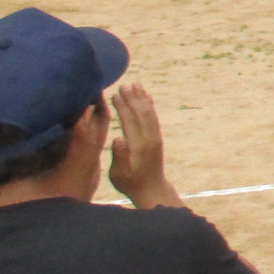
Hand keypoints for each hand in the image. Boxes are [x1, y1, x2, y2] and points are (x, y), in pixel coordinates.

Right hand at [108, 84, 178, 207]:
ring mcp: (155, 137)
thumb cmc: (130, 183)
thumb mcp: (119, 174)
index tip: (115, 94)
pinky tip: (147, 98)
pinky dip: (150, 106)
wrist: (152, 189)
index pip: (130, 121)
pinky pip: (154, 118)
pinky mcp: (157, 138)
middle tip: (124, 85)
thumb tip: (117, 137)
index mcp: (138, 145)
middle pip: (141, 113)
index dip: (123, 106)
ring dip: (142, 98)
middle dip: (132, 98)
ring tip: (136, 85)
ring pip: (149, 113)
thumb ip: (119, 156)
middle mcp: (149, 138)